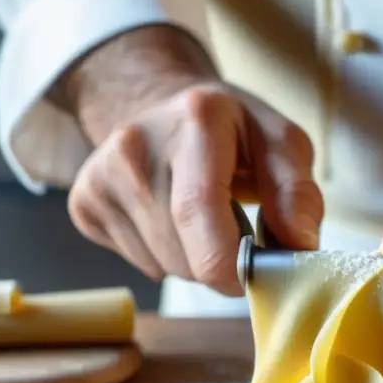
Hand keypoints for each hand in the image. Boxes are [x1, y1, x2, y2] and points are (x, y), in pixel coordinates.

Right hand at [68, 78, 322, 294]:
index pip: (198, 212)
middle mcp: (134, 145)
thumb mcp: (281, 142)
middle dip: (222, 261)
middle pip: (185, 254)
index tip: (254, 277)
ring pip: (164, 267)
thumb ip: (297, 192)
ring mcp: (101, 176)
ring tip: (200, 218)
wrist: (159, 104)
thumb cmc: (231, 130)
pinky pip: (140, 265)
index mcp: (194, 120)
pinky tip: (169, 219)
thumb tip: (300, 246)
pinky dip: (165, 257)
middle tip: (235, 227)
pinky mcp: (83, 205)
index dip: (230, 265)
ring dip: (194, 260)